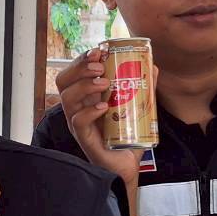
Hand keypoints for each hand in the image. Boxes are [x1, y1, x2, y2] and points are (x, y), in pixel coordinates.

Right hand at [54, 47, 157, 187]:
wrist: (127, 164)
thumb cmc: (126, 136)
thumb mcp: (136, 107)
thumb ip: (143, 87)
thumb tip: (153, 66)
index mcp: (85, 97)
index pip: (73, 72)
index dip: (82, 59)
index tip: (98, 51)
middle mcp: (77, 108)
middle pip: (63, 81)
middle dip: (80, 68)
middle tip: (99, 66)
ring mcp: (78, 124)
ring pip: (67, 98)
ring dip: (85, 86)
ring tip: (104, 83)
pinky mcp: (85, 139)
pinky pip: (78, 122)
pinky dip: (89, 111)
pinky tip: (103, 106)